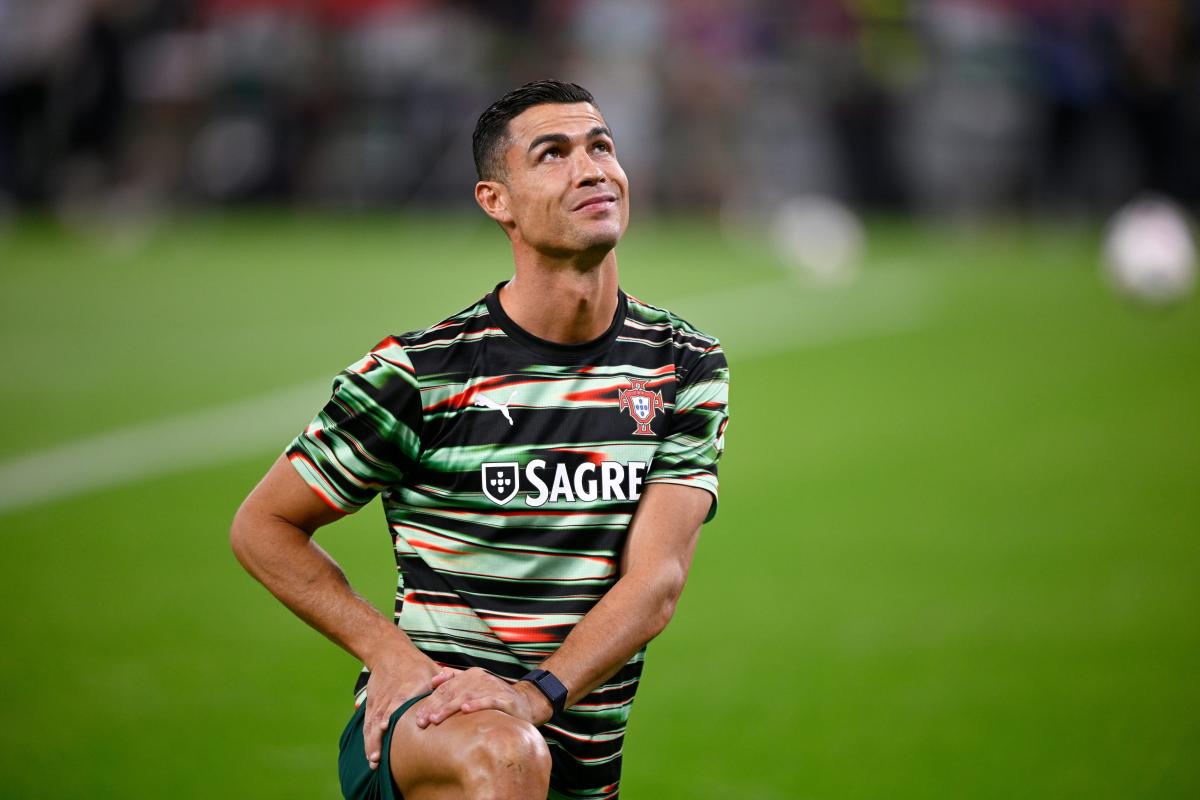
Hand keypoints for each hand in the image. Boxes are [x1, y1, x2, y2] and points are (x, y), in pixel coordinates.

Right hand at [363, 659, 454, 770]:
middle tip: (379, 758)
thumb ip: (445, 684)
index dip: (391, 713)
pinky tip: (370, 754)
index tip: (386, 727)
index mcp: (408, 687)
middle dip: (378, 737)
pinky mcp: (372, 704)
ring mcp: (379, 701)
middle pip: (382, 717)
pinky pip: (367, 723)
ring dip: (371, 742)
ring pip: (372, 723)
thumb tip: (463, 694)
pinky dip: (367, 738)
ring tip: (374, 762)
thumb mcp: (433, 669)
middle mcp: (390, 695)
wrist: (389, 652)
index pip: (397, 700)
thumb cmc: (416, 665)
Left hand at [414, 667, 552, 728]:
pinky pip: (488, 701)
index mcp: (469, 675)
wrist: (524, 702)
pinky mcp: (504, 698)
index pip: (445, 688)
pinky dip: (477, 704)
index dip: (429, 701)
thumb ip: (455, 680)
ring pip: (466, 697)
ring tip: (435, 718)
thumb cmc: (494, 697)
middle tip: (421, 721)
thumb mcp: (474, 686)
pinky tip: (466, 710)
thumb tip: (434, 679)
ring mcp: (491, 687)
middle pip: (451, 692)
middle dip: (434, 707)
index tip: (416, 716)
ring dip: (449, 708)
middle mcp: (479, 679)